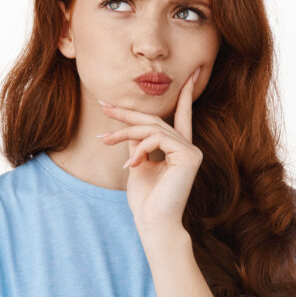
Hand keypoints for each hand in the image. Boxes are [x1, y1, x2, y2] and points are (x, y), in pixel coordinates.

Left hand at [97, 65, 202, 232]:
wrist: (153, 223)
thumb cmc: (145, 200)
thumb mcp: (137, 164)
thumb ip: (137, 143)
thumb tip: (129, 125)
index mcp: (178, 148)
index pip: (182, 115)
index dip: (184, 95)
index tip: (192, 73)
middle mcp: (188, 147)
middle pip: (155, 119)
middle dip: (127, 112)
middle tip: (103, 104)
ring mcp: (191, 150)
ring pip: (152, 127)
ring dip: (125, 131)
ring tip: (106, 140)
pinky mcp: (189, 156)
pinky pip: (159, 138)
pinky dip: (140, 148)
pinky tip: (131, 165)